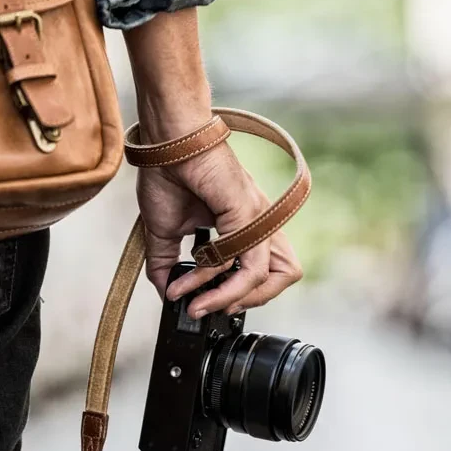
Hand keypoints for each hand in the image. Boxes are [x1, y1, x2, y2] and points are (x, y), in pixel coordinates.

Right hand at [137, 137, 302, 318]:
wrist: (165, 142)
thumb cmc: (167, 174)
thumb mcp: (164, 231)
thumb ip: (166, 263)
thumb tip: (165, 291)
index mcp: (244, 225)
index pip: (262, 270)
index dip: (237, 294)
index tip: (202, 303)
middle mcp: (258, 222)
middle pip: (285, 275)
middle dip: (249, 301)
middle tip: (214, 307)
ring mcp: (257, 218)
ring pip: (273, 275)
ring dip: (235, 298)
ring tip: (202, 302)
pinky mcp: (249, 214)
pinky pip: (246, 264)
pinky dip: (218, 282)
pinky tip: (192, 281)